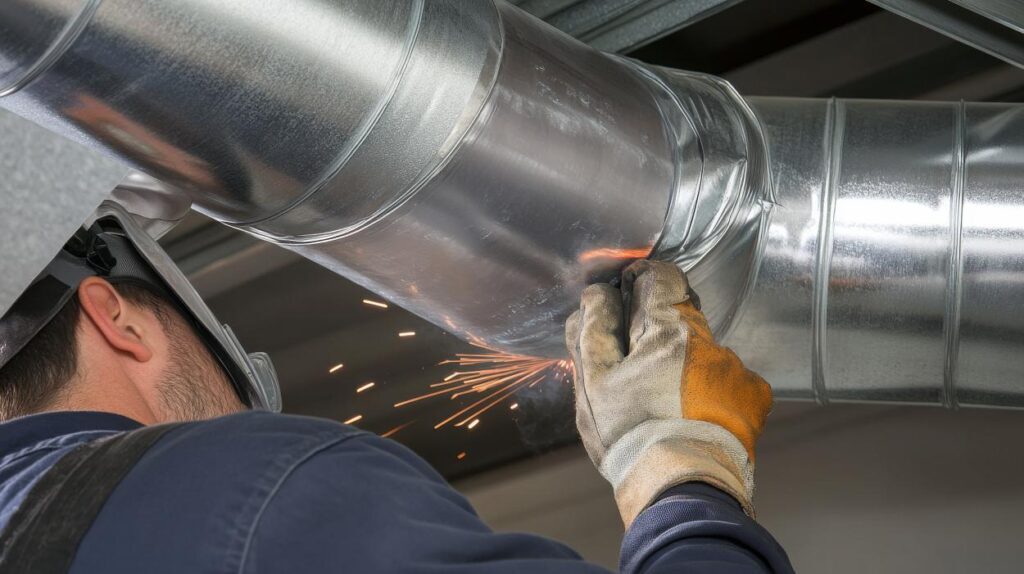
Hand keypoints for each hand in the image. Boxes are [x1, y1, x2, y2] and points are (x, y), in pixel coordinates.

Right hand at [565, 260, 771, 525]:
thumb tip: (596, 296)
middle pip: (683, 316)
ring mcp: (734, 369)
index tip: (628, 295)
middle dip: (658, 333)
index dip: (642, 281)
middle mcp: (708, 341)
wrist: (683, 486)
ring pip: (703, 353)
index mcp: (667, 329)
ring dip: (685, 367)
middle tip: (638, 365)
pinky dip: (711, 393)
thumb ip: (593, 331)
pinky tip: (694, 418)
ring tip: (665, 405)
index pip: (662, 277)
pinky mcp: (753, 396)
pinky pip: (728, 382)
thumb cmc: (632, 435)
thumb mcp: (594, 384)